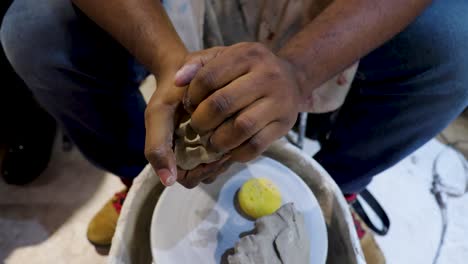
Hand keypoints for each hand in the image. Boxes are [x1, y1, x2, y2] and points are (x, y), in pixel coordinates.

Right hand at [144, 72, 231, 187]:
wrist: (183, 69)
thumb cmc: (169, 93)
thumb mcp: (158, 115)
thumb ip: (157, 147)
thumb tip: (168, 182)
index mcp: (173, 153)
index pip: (190, 178)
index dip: (201, 170)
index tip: (213, 153)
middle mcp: (188, 154)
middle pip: (206, 175)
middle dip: (216, 163)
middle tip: (226, 144)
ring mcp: (203, 147)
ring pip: (217, 166)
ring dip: (225, 154)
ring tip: (230, 135)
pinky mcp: (216, 138)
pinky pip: (226, 151)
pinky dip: (231, 144)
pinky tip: (234, 129)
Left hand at [175, 42, 302, 163]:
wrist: (292, 80)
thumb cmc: (249, 70)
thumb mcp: (226, 57)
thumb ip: (199, 65)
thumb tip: (177, 80)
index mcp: (247, 55)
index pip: (208, 78)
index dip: (192, 96)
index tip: (189, 105)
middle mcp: (267, 76)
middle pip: (222, 104)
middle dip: (201, 120)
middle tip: (197, 126)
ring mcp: (279, 101)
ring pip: (241, 128)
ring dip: (218, 140)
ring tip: (211, 142)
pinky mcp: (284, 125)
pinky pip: (256, 145)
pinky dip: (237, 152)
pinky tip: (229, 149)